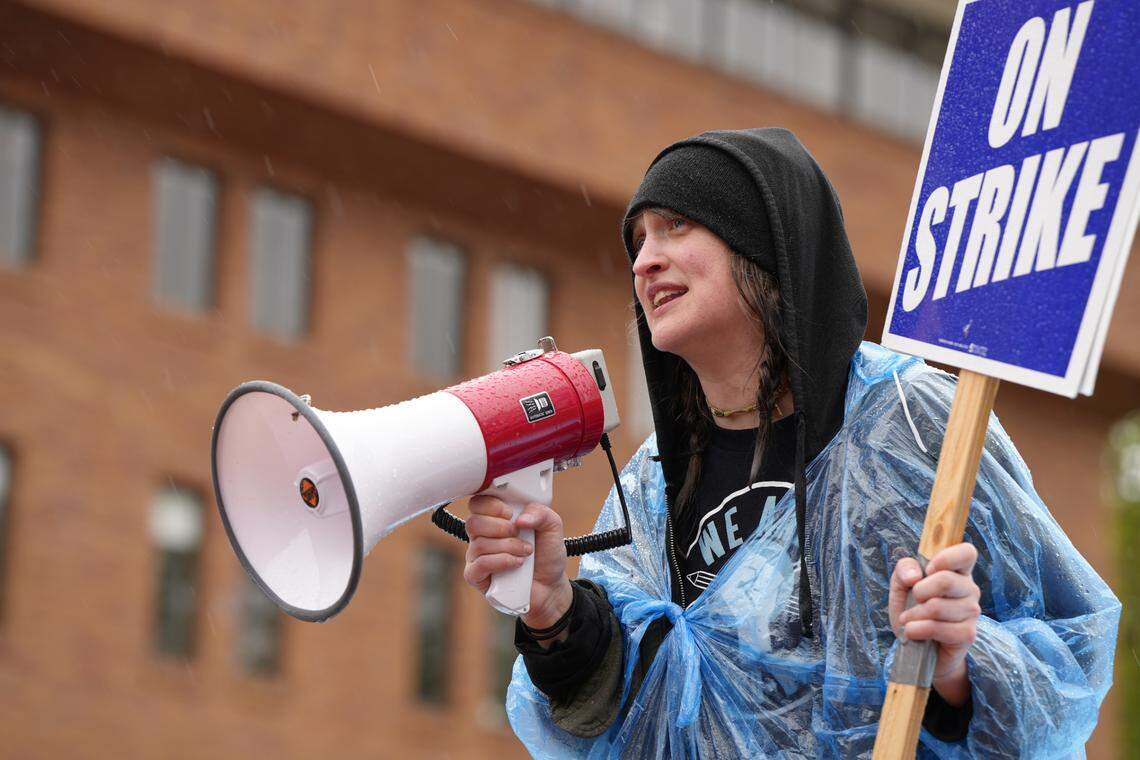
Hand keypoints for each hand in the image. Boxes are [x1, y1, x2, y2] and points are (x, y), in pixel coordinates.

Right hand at [462, 496, 572, 641]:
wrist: (550, 584)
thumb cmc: (546, 554)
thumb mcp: (552, 526)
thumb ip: (540, 512)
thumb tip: (520, 518)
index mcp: (495, 518)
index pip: (478, 503)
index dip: (491, 505)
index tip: (510, 512)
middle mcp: (482, 536)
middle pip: (473, 522)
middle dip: (501, 527)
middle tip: (519, 533)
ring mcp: (477, 556)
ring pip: (479, 544)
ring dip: (508, 547)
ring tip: (526, 552)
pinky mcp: (477, 576)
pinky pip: (479, 565)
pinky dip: (501, 562)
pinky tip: (517, 563)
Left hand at [889, 542, 980, 706]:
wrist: (917, 647)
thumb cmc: (912, 610)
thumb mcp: (901, 586)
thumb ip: (904, 570)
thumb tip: (915, 576)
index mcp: (957, 571)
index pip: (967, 552)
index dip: (946, 558)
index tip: (928, 570)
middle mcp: (969, 589)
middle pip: (946, 580)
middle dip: (919, 591)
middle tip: (913, 600)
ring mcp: (972, 612)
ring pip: (938, 607)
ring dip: (914, 614)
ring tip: (909, 619)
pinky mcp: (967, 634)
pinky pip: (939, 629)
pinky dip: (918, 630)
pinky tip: (914, 632)